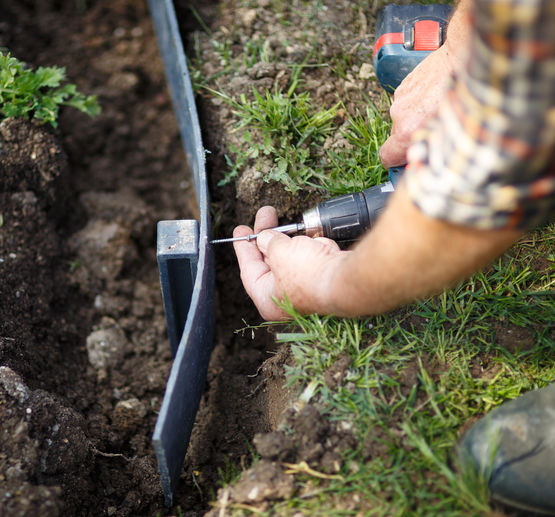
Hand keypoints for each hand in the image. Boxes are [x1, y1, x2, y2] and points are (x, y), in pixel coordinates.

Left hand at [233, 206, 346, 319]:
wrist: (345, 279)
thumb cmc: (308, 274)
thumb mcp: (279, 251)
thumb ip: (268, 242)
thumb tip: (266, 237)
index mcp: (267, 298)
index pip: (249, 269)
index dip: (244, 247)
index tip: (241, 230)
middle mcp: (285, 298)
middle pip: (271, 261)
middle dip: (269, 235)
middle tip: (265, 215)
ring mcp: (305, 290)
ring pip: (293, 258)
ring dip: (292, 240)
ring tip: (292, 226)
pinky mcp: (323, 280)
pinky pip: (312, 258)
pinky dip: (312, 246)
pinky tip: (314, 238)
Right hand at [379, 44, 453, 167]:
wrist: (464, 56)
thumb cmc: (463, 95)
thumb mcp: (452, 134)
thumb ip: (432, 151)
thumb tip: (425, 161)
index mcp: (406, 131)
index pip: (385, 157)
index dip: (394, 162)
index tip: (404, 161)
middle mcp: (399, 115)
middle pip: (398, 136)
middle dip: (413, 137)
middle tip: (436, 131)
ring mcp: (401, 98)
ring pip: (405, 118)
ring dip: (418, 118)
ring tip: (441, 109)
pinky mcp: (405, 84)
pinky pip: (409, 102)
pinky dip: (420, 102)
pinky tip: (438, 95)